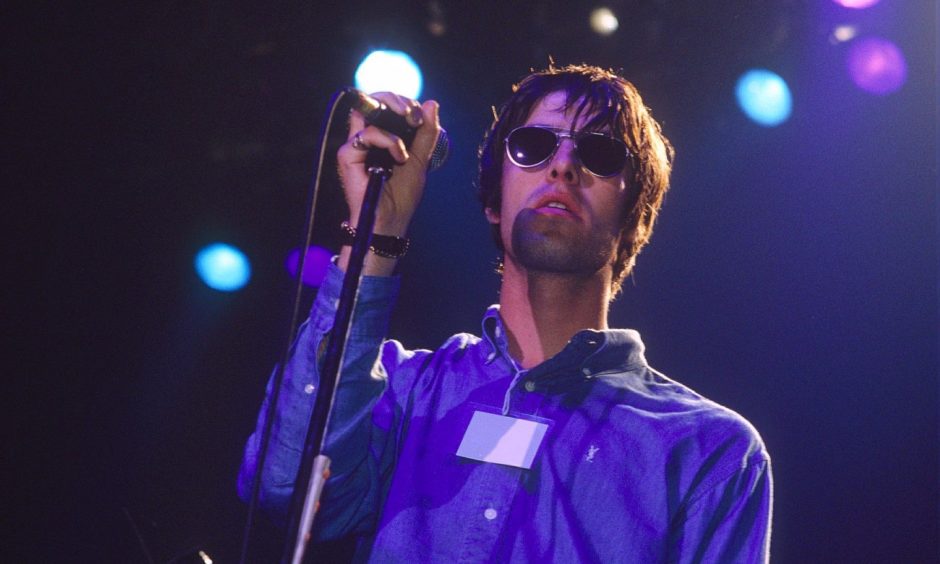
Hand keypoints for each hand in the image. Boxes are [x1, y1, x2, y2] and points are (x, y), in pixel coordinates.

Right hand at [337, 93, 440, 238]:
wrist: (390, 221)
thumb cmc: (402, 196)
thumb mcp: (421, 160)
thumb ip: (426, 133)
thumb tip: (432, 103)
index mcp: (382, 138)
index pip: (387, 107)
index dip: (405, 103)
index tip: (421, 116)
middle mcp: (365, 139)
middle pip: (374, 101)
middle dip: (397, 100)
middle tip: (414, 114)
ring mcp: (355, 146)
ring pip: (368, 110)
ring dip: (394, 111)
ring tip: (411, 126)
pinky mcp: (347, 155)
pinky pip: (367, 134)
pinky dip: (389, 140)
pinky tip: (400, 156)